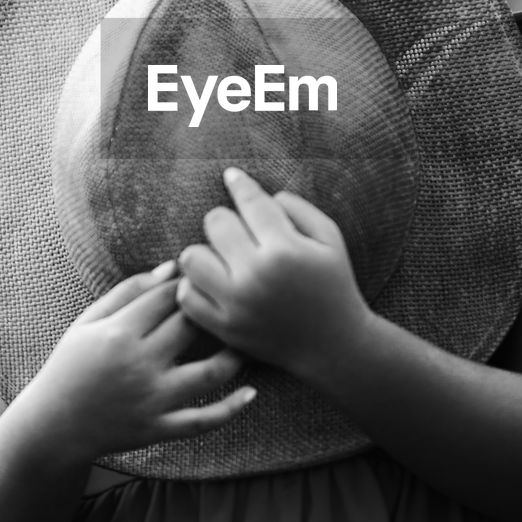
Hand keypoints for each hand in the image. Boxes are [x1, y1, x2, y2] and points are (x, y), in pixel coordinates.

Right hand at [23, 262, 253, 465]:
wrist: (53, 426)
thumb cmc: (70, 365)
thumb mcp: (88, 321)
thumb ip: (128, 291)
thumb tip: (172, 267)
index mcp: (118, 333)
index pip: (167, 296)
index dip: (189, 280)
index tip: (205, 274)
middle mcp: (138, 364)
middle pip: (192, 326)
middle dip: (214, 308)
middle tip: (234, 298)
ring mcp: (151, 399)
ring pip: (210, 374)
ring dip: (235, 355)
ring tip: (246, 339)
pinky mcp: (159, 428)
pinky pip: (204, 420)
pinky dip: (232, 408)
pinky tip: (252, 391)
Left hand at [176, 168, 372, 393]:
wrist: (334, 345)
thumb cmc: (334, 285)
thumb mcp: (331, 239)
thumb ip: (298, 208)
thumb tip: (261, 194)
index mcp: (285, 249)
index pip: (249, 202)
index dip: (239, 184)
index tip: (232, 176)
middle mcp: (255, 275)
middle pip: (215, 222)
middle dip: (228, 220)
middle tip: (241, 232)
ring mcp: (235, 303)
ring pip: (191, 257)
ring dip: (206, 251)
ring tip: (223, 257)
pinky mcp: (223, 327)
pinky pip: (187, 295)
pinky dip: (195, 285)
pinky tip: (215, 282)